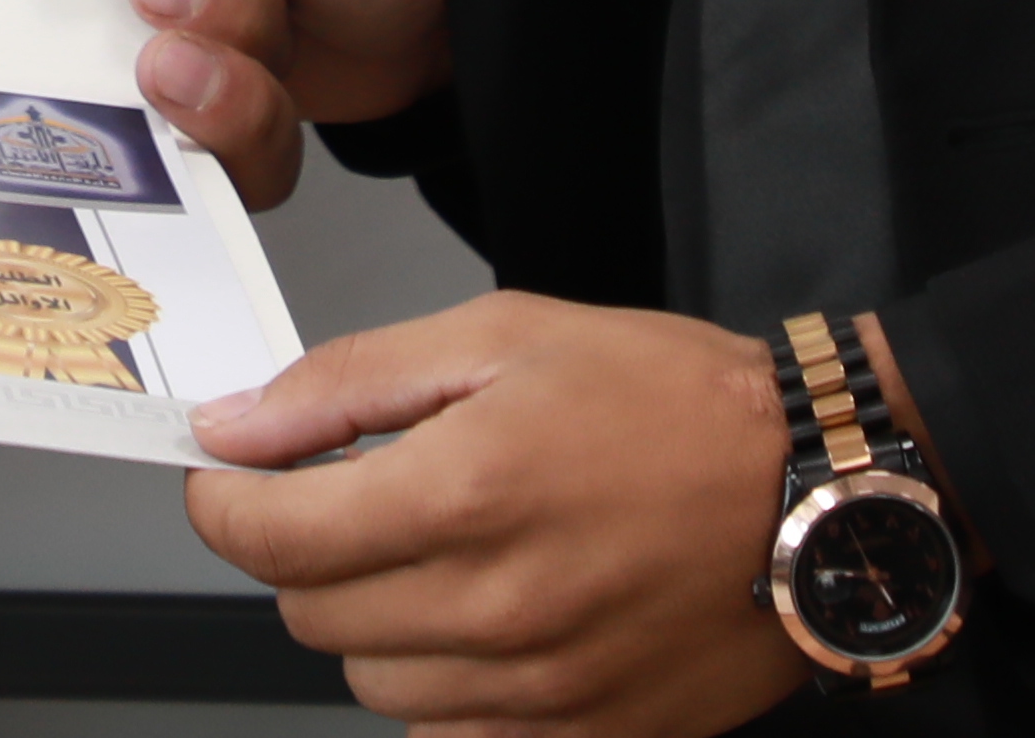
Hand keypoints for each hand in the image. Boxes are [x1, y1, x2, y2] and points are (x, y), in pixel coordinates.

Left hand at [181, 291, 802, 735]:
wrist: (811, 493)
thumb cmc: (673, 403)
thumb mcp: (502, 336)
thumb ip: (349, 384)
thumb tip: (235, 424)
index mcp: (463, 494)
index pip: (267, 537)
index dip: (222, 503)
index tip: (227, 476)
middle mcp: (492, 608)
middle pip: (308, 613)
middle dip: (305, 551)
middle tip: (358, 497)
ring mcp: (535, 691)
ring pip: (370, 683)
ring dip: (374, 620)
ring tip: (441, 554)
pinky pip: (445, 737)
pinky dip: (440, 685)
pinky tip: (485, 620)